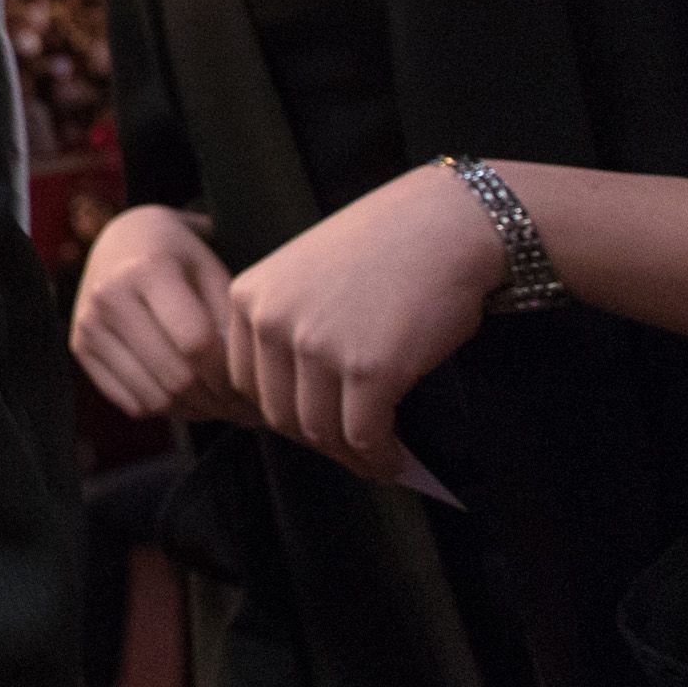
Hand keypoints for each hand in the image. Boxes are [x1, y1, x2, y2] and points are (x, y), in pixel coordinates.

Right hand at [70, 205, 257, 425]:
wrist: (120, 239)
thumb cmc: (178, 258)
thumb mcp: (210, 272)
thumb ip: (228, 323)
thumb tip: (243, 386)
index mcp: (147, 269)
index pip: (196, 342)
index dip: (230, 372)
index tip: (247, 380)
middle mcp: (109, 296)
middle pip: (175, 376)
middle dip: (217, 401)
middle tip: (242, 407)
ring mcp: (88, 324)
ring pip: (153, 399)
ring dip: (193, 412)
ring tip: (218, 405)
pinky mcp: (79, 347)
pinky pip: (131, 404)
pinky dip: (164, 410)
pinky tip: (185, 398)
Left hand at [222, 162, 507, 480]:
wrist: (444, 224)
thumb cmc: (382, 249)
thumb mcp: (304, 276)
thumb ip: (285, 326)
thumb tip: (294, 406)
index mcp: (247, 297)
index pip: (244, 383)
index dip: (281, 414)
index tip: (313, 427)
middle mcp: (271, 322)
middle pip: (279, 414)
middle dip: (317, 442)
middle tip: (350, 453)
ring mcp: (317, 346)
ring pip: (321, 432)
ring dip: (351, 458)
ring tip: (377, 462)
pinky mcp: (369, 369)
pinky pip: (363, 437)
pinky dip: (381, 459)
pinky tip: (398, 461)